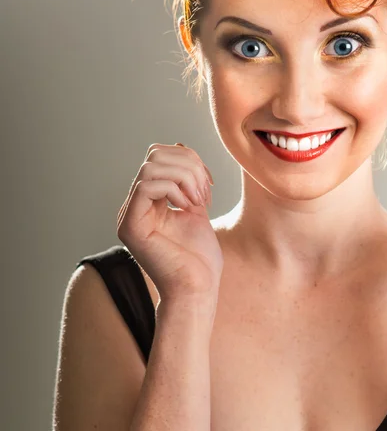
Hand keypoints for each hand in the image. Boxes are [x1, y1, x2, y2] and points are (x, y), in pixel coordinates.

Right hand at [117, 142, 222, 304]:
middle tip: (205, 193)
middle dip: (189, 166)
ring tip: (199, 201)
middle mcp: (134, 205)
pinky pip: (146, 186)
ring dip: (185, 177)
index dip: (189, 160)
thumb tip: (179, 145)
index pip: (159, 156)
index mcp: (149, 200)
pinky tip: (188, 207)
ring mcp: (130, 216)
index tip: (209, 184)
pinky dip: (174, 189)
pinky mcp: (130, 227)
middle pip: (155, 156)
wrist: (198, 289)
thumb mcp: (196, 206)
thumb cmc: (199, 257)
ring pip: (151, 166)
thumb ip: (188, 180)